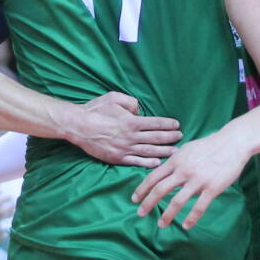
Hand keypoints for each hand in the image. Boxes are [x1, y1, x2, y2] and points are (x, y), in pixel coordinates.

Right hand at [65, 93, 180, 166]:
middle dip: (170, 137)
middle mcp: (131, 136)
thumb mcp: (114, 97)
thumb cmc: (95, 110)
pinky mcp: (117, 158)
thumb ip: (130, 102)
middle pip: (156, 138)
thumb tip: (139, 111)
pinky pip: (136, 161)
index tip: (177, 125)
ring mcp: (124, 148)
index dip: (168, 124)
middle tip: (181, 137)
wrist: (78, 126)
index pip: (155, 123)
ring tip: (175, 152)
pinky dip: (148, 162)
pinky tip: (157, 162)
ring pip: (149, 151)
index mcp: (131, 121)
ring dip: (164, 151)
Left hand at [131, 127, 249, 228]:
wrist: (232, 143)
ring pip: (177, 201)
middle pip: (160, 190)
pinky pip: (199, 207)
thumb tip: (162, 170)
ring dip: (167, 215)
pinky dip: (191, 218)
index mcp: (175, 160)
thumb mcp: (186, 149)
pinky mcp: (212, 188)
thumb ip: (174, 161)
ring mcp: (198, 180)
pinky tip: (185, 226)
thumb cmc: (209, 146)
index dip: (142, 189)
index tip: (134, 199)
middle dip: (148, 203)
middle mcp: (183, 171)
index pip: (153, 177)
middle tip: (140, 213)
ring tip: (161, 224)